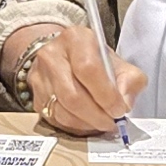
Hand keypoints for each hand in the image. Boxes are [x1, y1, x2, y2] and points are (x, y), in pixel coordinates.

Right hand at [15, 23, 144, 137]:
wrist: (66, 56)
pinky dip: (76, 126)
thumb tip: (124, 104)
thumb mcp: (119, 62)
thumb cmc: (95, 60)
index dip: (106, 94)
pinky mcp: (36, 96)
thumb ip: (129, 81)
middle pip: (72, 95)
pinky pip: (56, 119)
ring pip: (62, 111)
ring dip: (87, 123)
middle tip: (112, 122)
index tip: (119, 109)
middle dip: (97, 115)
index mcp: (76, 39)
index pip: (88, 69)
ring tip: (102, 123)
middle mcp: (53, 55)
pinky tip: (88, 122)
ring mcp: (40, 76)